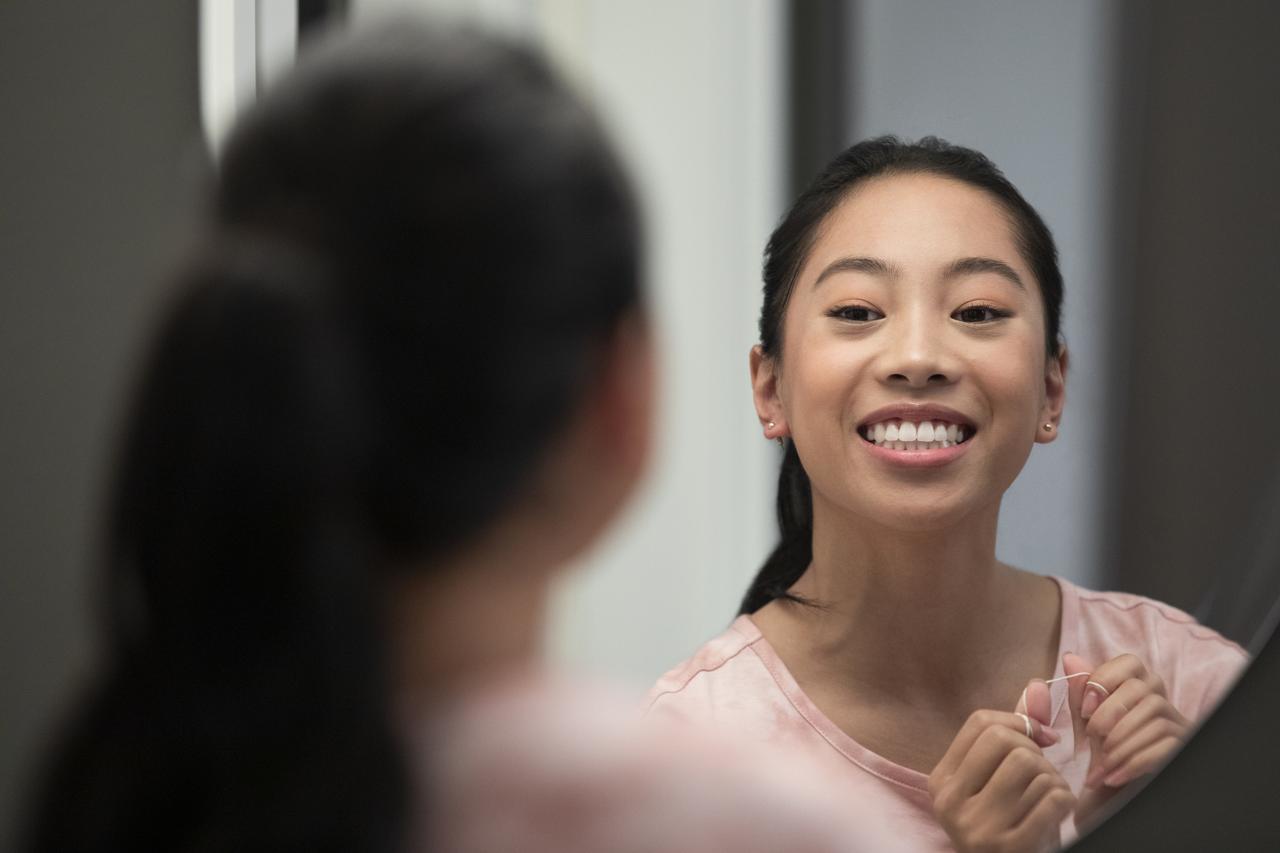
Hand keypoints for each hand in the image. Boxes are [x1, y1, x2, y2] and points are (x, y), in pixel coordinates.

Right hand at [929, 697, 1074, 852]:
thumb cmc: (1007, 822)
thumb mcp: (999, 778)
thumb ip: (1016, 732)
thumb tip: (1039, 685)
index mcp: (941, 780)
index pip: (980, 722)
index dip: (1018, 721)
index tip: (1040, 737)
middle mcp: (950, 803)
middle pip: (1004, 740)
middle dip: (1034, 750)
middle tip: (1040, 772)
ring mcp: (977, 828)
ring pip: (1031, 766)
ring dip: (1052, 777)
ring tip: (1048, 794)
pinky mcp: (1008, 847)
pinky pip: (1053, 798)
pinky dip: (1065, 799)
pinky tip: (1059, 811)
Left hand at [1063, 652, 1189, 830]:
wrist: (1114, 802)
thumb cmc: (1101, 757)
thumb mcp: (1085, 725)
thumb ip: (1079, 693)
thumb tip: (1070, 657)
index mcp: (1139, 687)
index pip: (1130, 662)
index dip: (1104, 680)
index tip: (1084, 710)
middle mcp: (1164, 701)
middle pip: (1140, 689)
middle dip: (1109, 715)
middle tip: (1092, 740)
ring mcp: (1179, 726)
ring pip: (1154, 718)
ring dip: (1120, 743)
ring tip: (1101, 765)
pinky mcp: (1186, 750)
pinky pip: (1165, 746)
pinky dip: (1133, 762)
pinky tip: (1112, 777)